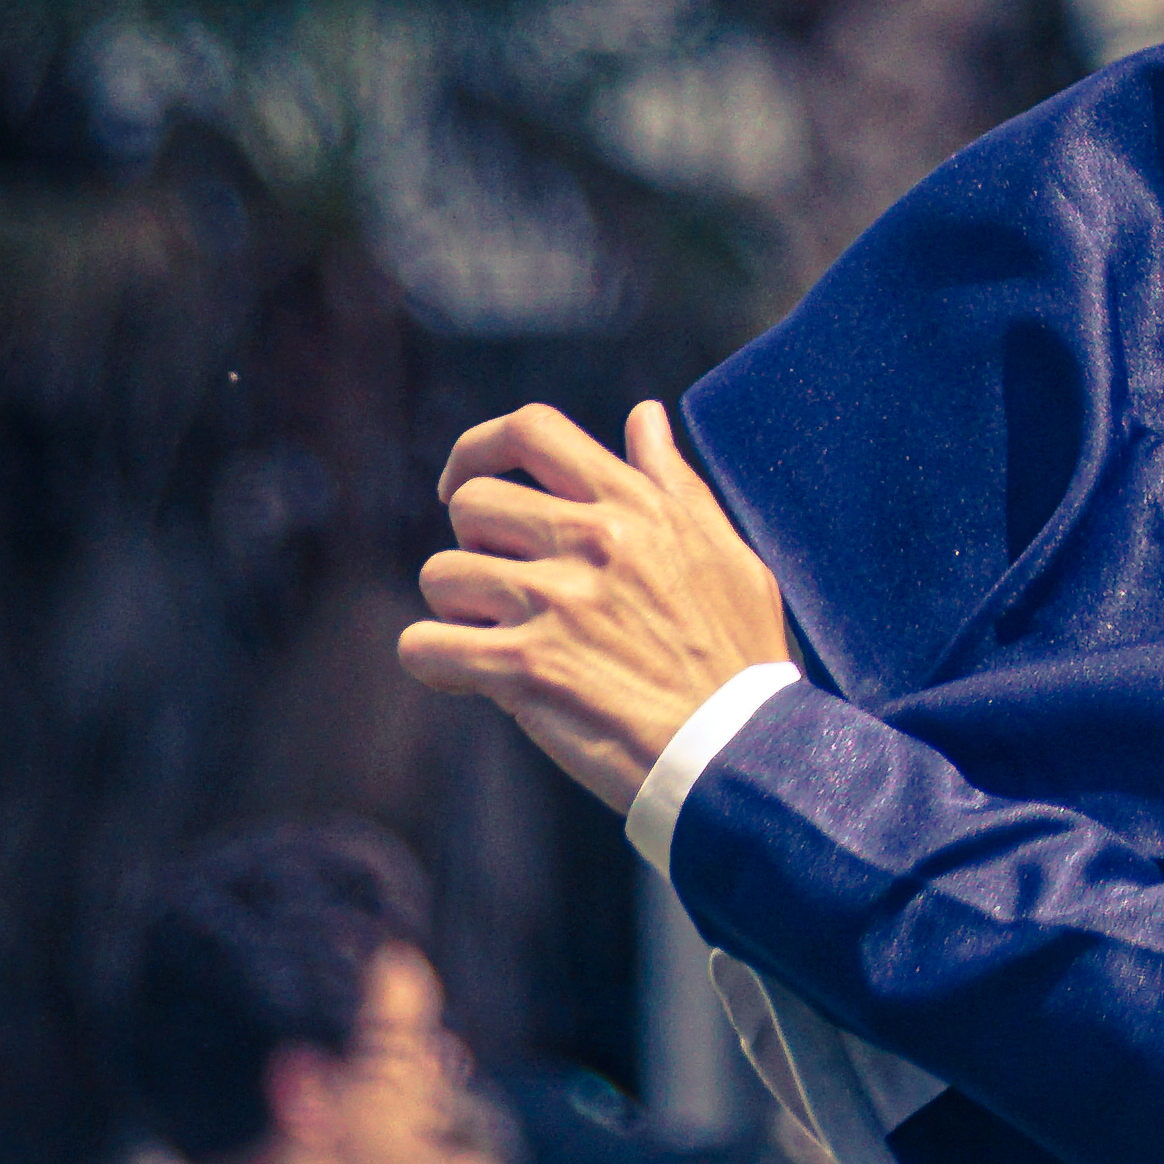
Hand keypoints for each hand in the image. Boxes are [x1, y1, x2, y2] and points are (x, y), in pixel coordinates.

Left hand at [397, 400, 792, 812]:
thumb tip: (645, 417)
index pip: (533, 431)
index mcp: (636, 506)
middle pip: (471, 504)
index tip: (464, 482)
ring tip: (498, 637)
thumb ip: (674, 483)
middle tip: (505, 587)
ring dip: (457, 608)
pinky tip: (472, 677)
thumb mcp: (724, 550)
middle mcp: (592, 541)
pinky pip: (423, 646)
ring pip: (440, 574)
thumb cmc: (738, 652)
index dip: (479, 447)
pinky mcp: (526, 669)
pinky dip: (434, 662)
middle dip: (476, 546)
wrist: (739, 747)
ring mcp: (556, 603)